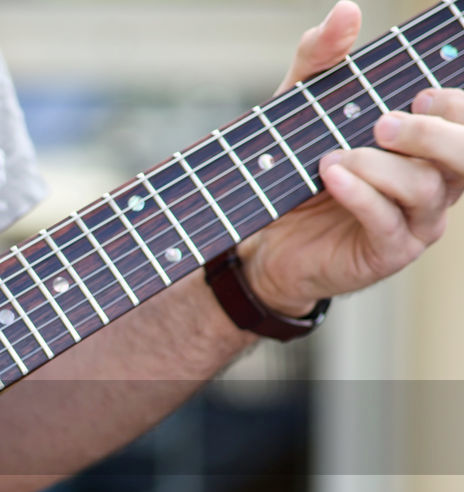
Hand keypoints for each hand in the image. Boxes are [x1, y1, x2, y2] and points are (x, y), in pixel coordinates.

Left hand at [240, 1, 463, 315]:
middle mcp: (434, 180)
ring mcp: (415, 220)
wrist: (264, 240)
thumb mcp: (302, 108)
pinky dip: (361, 195)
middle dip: (432, 133)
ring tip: (333, 158)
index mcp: (427, 144)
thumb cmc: (294, 170)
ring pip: (427, 187)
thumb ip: (322, 60)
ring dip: (380, 166)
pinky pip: (388, 221)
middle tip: (384, 123)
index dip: (456, 105)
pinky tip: (332, 176)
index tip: (422, 92)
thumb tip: (347, 10)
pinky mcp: (387, 252)